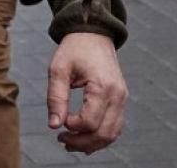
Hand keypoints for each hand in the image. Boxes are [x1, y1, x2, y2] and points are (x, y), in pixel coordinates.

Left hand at [46, 32, 127, 153]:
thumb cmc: (74, 49)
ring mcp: (122, 99)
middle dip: (82, 142)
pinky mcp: (121, 100)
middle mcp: (118, 96)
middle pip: (104, 133)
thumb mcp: (58, 69)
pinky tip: (84, 138)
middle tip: (61, 140)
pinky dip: (101, 136)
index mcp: (103, 87)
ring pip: (112, 134)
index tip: (59, 120)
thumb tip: (54, 125)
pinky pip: (115, 126)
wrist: (93, 34)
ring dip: (92, 143)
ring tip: (70, 143)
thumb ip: (56, 97)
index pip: (90, 121)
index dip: (73, 126)